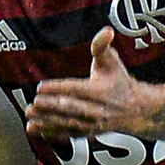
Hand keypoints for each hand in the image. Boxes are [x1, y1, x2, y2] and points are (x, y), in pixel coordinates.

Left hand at [25, 27, 152, 139]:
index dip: (58, 88)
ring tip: (30, 118)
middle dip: (50, 107)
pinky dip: (52, 134)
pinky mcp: (87, 133)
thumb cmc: (119, 82)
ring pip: (67, 123)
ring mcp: (92, 124)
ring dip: (47, 122)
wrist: (134, 110)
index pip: (76, 89)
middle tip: (33, 104)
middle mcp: (96, 110)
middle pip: (70, 108)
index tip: (41, 87)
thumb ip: (103, 46)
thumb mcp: (112, 61)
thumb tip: (107, 30)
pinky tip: (36, 131)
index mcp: (100, 91)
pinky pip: (68, 134)